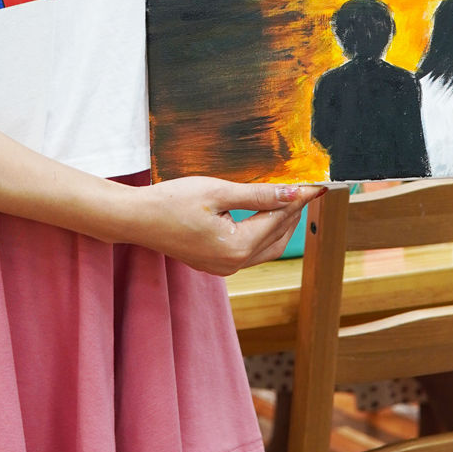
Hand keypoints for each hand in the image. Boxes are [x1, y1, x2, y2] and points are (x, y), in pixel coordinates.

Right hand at [134, 175, 326, 276]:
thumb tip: (293, 194)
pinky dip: (261, 233)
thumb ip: (259, 195)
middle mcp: (233, 263)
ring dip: (279, 225)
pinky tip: (262, 214)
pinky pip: (249, 251)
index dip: (298, 200)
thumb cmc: (172, 201)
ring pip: (266, 248)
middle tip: (304, 190)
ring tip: (288, 200)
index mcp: (237, 247)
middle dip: (292, 214)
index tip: (315, 184)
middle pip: (278, 238)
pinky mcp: (214, 263)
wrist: (137, 218)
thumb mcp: (219, 192)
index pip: (279, 220)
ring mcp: (223, 267)